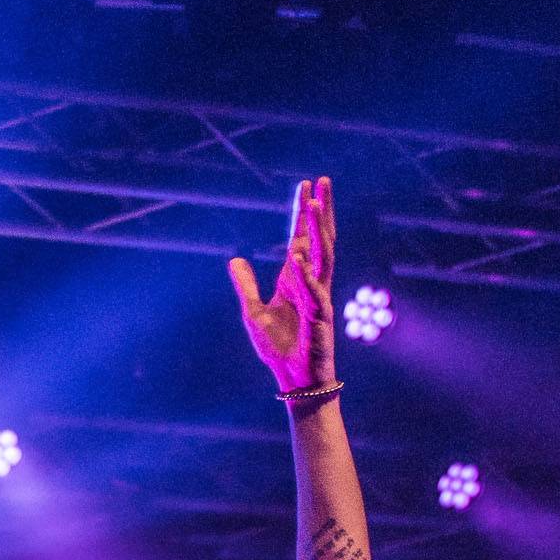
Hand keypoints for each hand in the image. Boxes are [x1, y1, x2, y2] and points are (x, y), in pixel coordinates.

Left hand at [228, 175, 336, 394]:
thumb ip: (246, 286)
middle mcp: (311, 283)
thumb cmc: (279, 349)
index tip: (306, 186)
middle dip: (320, 211)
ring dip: (319, 230)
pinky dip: (306, 274)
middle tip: (321, 181)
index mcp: (295, 279)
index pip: (302, 239)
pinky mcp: (321, 317)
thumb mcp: (253, 313)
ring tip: (314, 205)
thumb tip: (235, 260)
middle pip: (320, 239)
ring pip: (324, 256)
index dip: (302, 214)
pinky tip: (298, 256)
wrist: (294, 379)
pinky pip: (314, 291)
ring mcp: (319, 297)